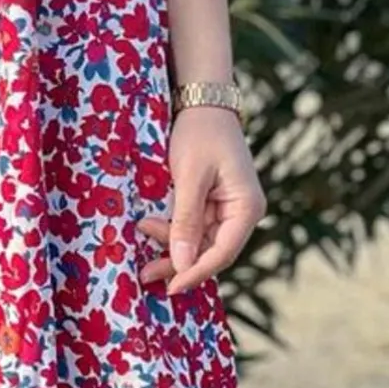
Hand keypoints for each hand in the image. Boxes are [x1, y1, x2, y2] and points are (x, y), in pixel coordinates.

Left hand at [138, 107, 266, 296]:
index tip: (171, 286)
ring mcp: (228, 207)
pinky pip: (194, 225)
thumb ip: (186, 220)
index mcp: (246, 208)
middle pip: (210, 250)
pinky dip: (173, 229)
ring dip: (172, 246)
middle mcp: (241, 212)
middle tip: (146, 274)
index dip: (196, 272)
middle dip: (178, 262)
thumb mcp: (190, 176)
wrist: (202, 101)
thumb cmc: (200, 133)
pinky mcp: (213, 200)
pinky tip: (151, 228)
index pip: (222, 252)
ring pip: (200, 240)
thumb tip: (183, 263)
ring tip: (143, 253)